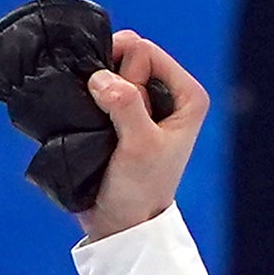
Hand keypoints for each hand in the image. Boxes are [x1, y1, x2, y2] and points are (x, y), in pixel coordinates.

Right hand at [0, 0, 202, 233]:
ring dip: (94, 91)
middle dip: (110, 83)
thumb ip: (126, 105)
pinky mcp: (119, 113)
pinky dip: (87, 98)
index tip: (123, 113)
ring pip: (107, 70)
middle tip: (113, 125)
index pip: (143, 50)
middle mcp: (167, 92)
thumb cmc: (140, 190)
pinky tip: (87, 120)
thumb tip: (100, 77)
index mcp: (186, 94)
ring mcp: (142, 102)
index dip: (125, 75)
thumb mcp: (139, 145)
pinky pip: (96, 86)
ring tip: (99, 126)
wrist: (121, 224)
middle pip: (124, 55)